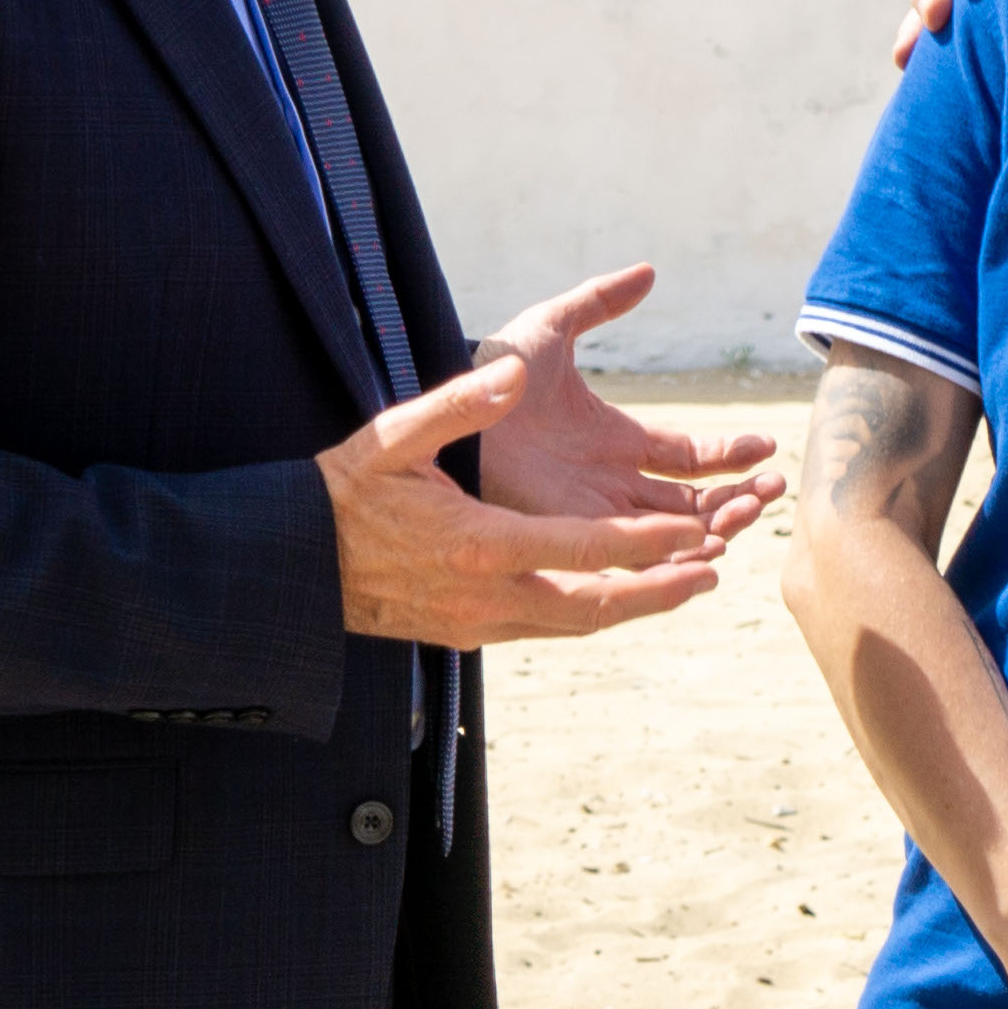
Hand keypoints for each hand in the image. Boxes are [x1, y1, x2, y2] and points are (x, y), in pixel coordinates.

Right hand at [319, 351, 729, 645]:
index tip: (696, 533)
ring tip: (681, 586)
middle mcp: (486, 594)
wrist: (297, 567)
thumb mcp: (394, 436)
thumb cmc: (344, 494)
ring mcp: (477, 623)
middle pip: (595, 605)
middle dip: (659, 591)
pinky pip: (546, 630)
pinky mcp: (468, 635)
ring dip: (632, 608)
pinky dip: (589, 615)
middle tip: (711, 574)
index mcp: (478, 542)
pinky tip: (613, 597)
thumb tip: (510, 373)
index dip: (647, 545)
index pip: (585, 549)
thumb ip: (457, 403)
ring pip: (575, 626)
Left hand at [467, 264, 779, 550]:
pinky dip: (677, 554)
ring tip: (755, 507)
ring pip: (673, 532)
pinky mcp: (577, 534)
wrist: (452, 410)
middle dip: (738, 497)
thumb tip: (650, 271)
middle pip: (692, 501)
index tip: (765, 448)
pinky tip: (712, 543)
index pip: (688, 456)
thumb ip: (601, 301)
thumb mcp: (553, 327)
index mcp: (616, 439)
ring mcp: (597, 512)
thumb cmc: (490, 371)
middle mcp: (612, 482)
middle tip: (776, 489)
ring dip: (719, 523)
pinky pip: (637, 555)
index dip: (729, 455)